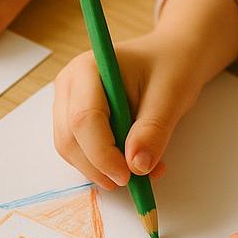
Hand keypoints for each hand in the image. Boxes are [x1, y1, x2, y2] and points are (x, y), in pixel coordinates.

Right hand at [53, 0, 237, 187]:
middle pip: (70, 138)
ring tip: (140, 169)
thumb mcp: (172, 95)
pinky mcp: (71, 119)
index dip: (103, 153)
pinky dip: (101, 164)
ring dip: (100, 168)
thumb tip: (137, 166)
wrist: (172, 57)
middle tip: (134, 180)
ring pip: (70, 149)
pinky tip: (129, 161)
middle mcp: (68, 85)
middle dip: (99, 166)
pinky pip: (78, 151)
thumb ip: (153, 130)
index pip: (84, 119)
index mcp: (87, 69)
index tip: (129, 175)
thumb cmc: (172, 67)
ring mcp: (66, 103)